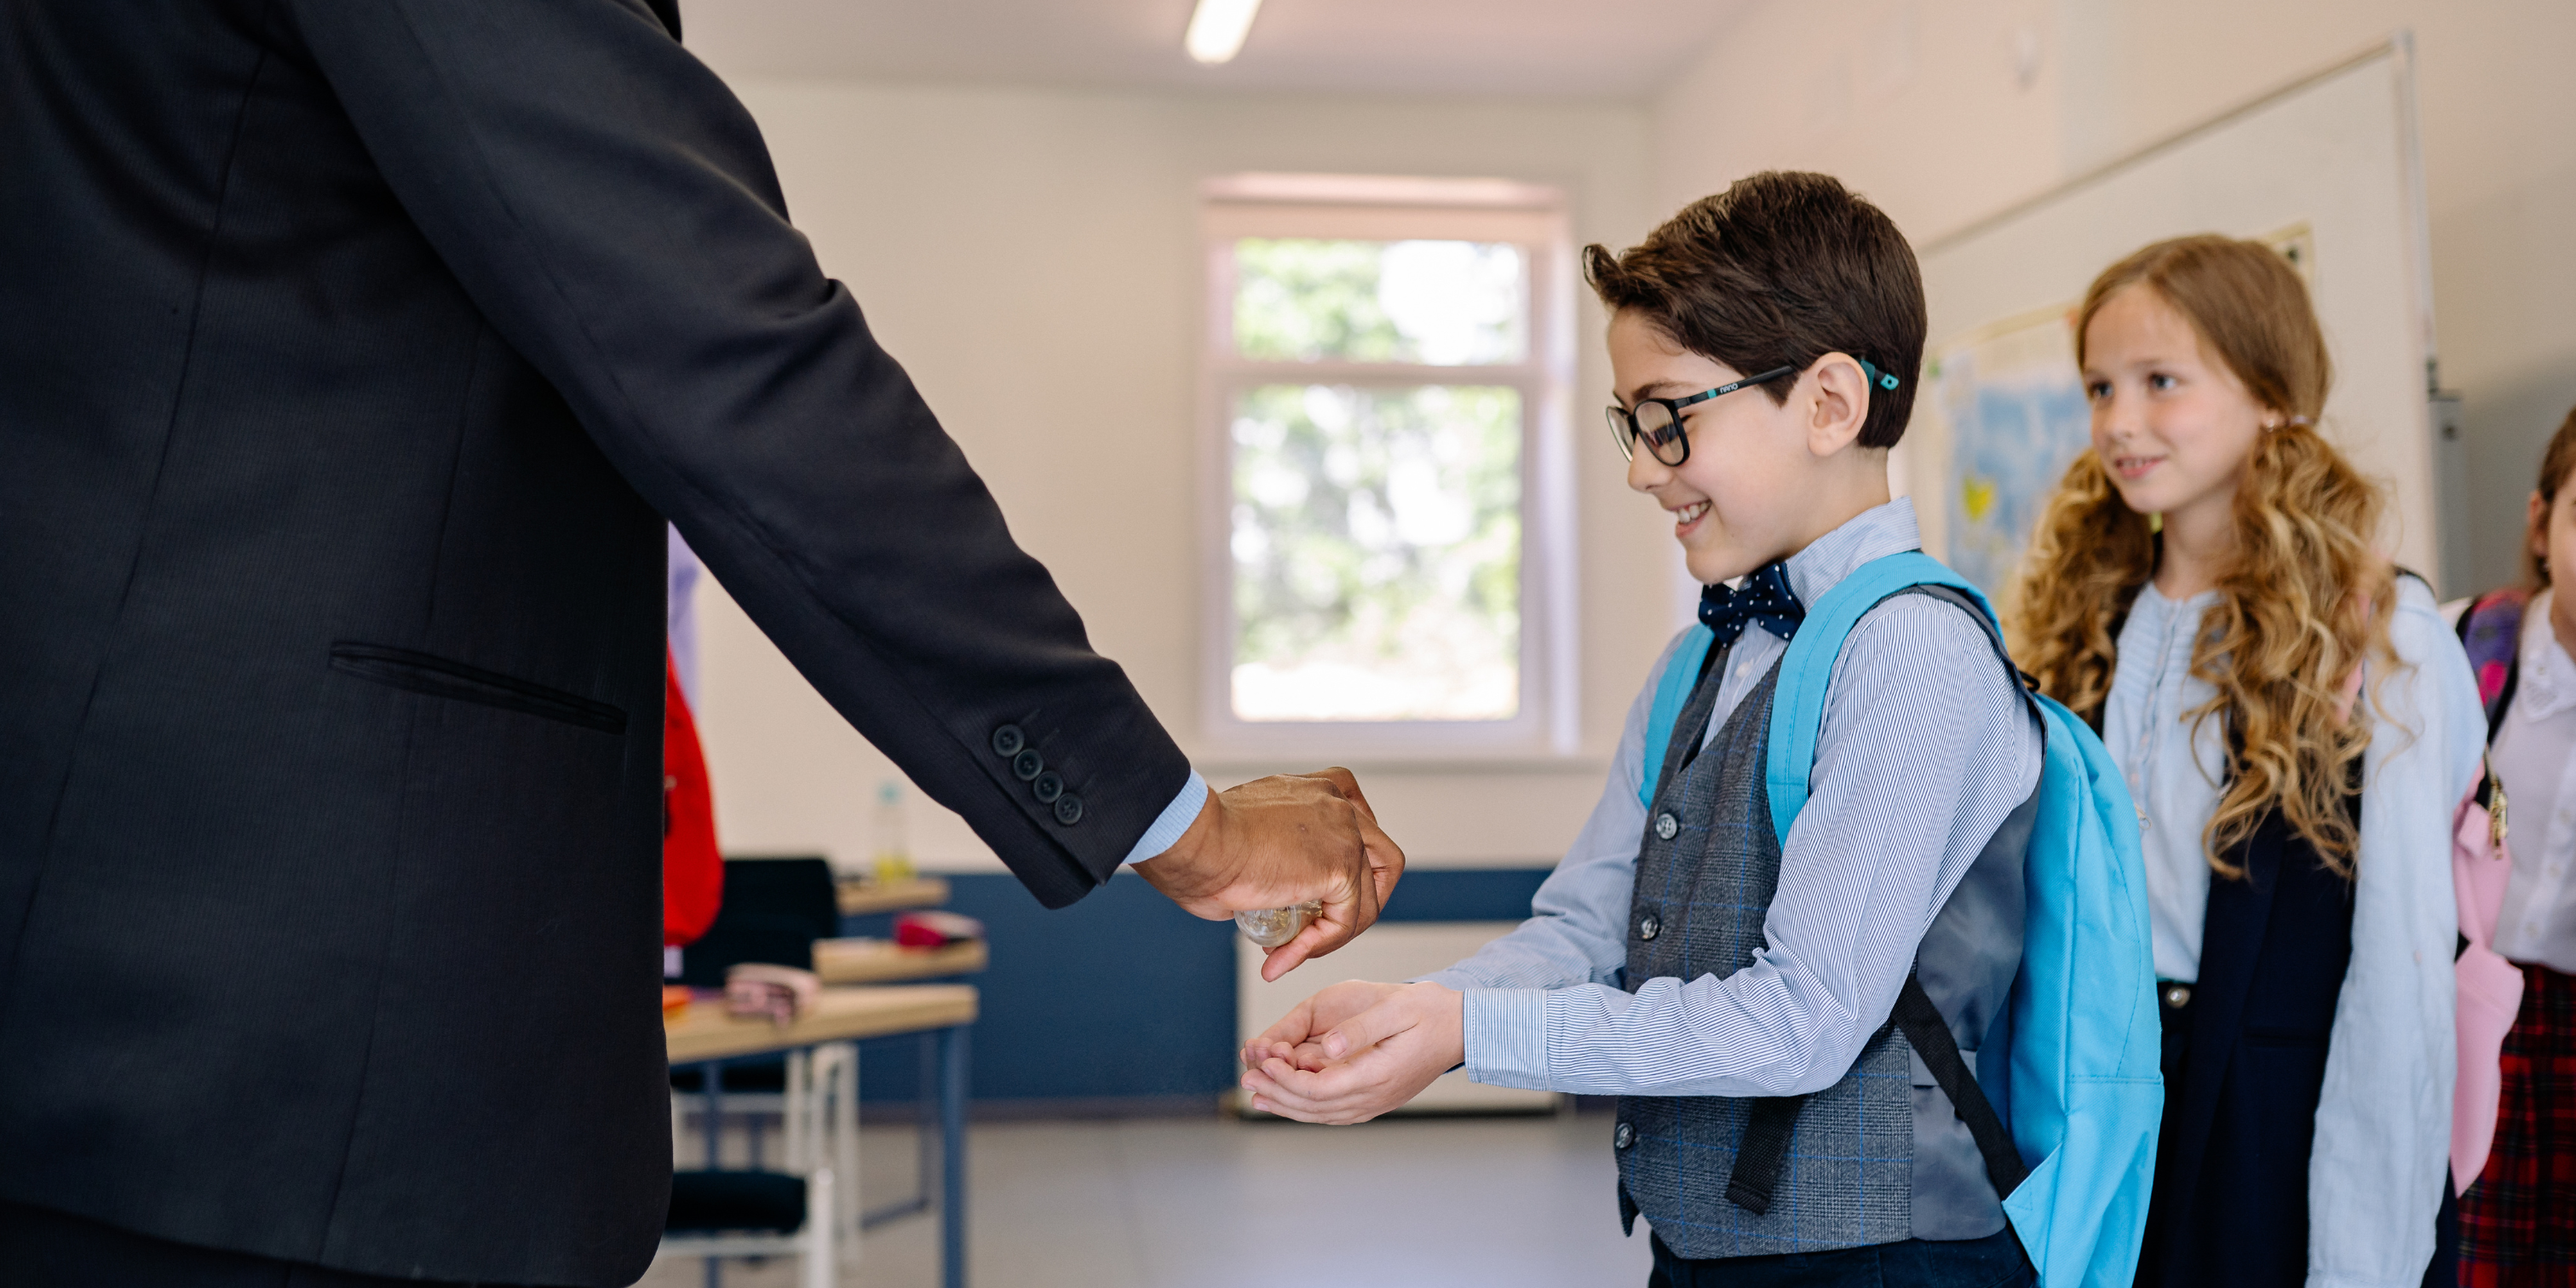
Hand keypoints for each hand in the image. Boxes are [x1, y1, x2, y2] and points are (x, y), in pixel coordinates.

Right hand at [1133, 767, 1404, 981]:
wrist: (1193, 843)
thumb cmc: (1197, 842)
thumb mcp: (1245, 836)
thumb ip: (1268, 853)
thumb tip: (1262, 886)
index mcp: (1315, 788)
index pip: (1358, 825)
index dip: (1350, 867)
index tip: (1319, 897)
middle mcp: (1337, 801)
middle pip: (1380, 857)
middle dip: (1359, 901)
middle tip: (1322, 930)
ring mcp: (1346, 832)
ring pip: (1368, 896)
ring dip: (1334, 933)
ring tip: (1292, 953)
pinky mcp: (1342, 867)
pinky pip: (1346, 920)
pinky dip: (1319, 946)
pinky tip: (1283, 957)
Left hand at [1240, 981, 1463, 1124]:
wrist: (1463, 1028)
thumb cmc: (1430, 1012)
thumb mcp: (1396, 1009)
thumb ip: (1360, 1029)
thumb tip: (1328, 1047)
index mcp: (1377, 1075)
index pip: (1318, 1090)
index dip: (1286, 1079)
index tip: (1264, 1061)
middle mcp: (1375, 1097)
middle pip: (1314, 1107)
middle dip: (1277, 1093)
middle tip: (1247, 1079)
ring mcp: (1376, 1102)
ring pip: (1321, 1114)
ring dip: (1287, 1105)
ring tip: (1257, 1094)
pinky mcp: (1376, 1098)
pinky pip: (1334, 1112)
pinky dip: (1306, 1107)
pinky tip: (1288, 1099)